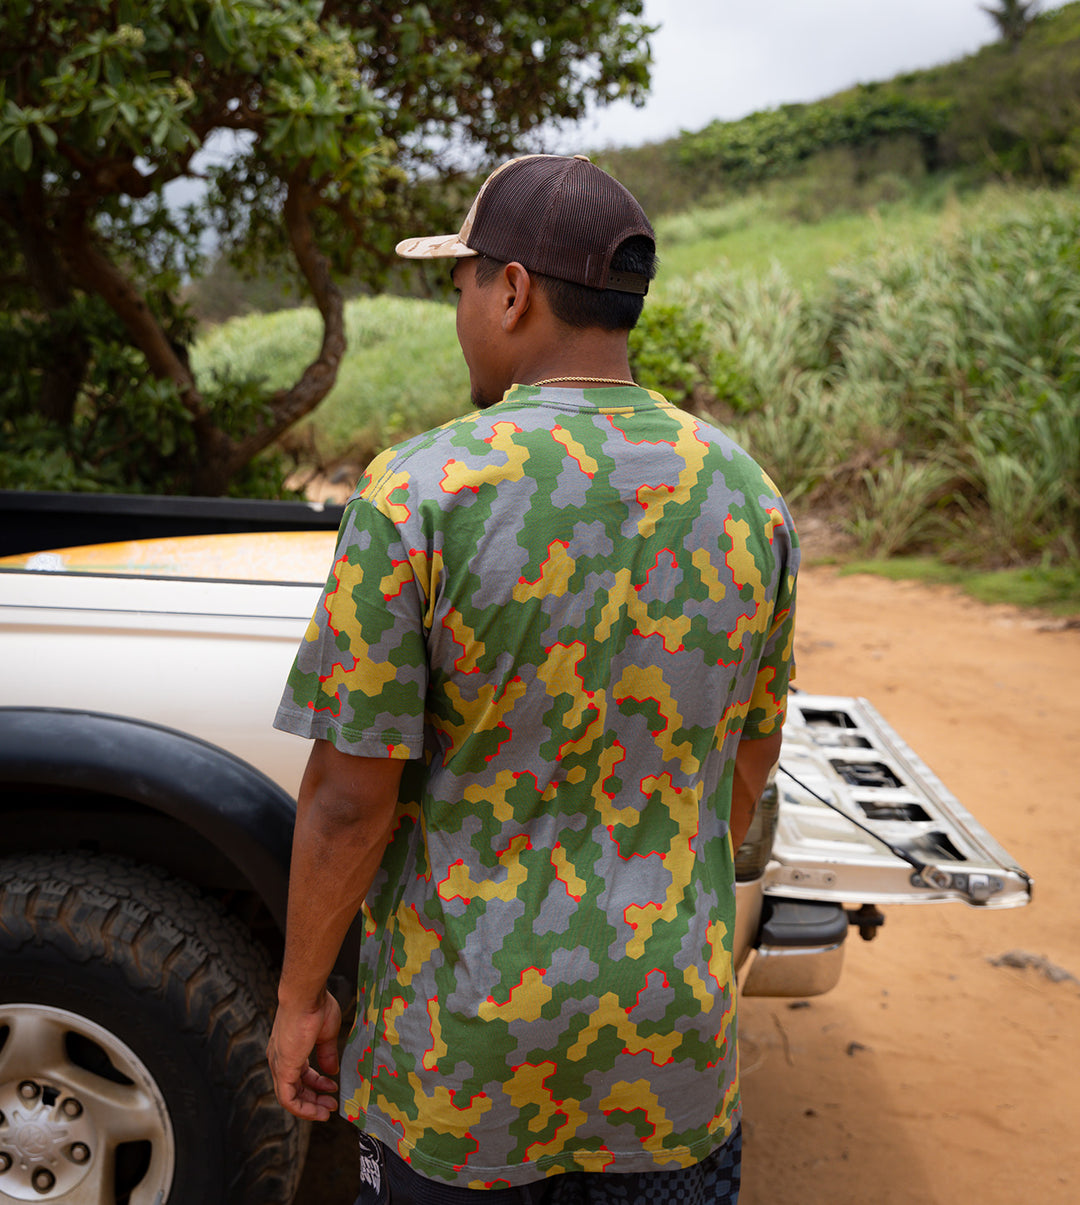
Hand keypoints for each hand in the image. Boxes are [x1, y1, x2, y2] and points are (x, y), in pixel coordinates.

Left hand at [267, 989, 342, 1120]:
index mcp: (289, 1049)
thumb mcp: (327, 1034)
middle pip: (294, 1088)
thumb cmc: (316, 1006)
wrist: (306, 995)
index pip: (300, 1074)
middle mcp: (279, 1059)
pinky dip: (303, 1109)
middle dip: (314, 1099)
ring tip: (328, 1110)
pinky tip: (318, 1111)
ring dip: (310, 1107)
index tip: (332, 1087)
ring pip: (290, 1097)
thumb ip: (328, 1054)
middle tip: (331, 1104)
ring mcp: (279, 1065)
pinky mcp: (283, 1069)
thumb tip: (332, 1072)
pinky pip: (288, 1099)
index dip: (317, 1084)